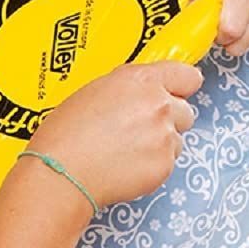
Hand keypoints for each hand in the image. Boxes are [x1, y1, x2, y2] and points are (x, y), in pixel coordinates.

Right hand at [25, 60, 200, 209]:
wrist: (61, 172)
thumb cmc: (66, 134)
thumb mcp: (94, 91)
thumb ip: (127, 87)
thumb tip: (140, 93)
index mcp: (139, 80)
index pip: (187, 75)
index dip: (180, 86)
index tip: (177, 91)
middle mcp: (157, 104)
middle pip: (185, 110)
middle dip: (168, 119)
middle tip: (140, 128)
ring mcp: (164, 135)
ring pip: (177, 139)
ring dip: (160, 144)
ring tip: (127, 150)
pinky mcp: (165, 164)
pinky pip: (168, 163)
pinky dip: (152, 166)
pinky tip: (126, 165)